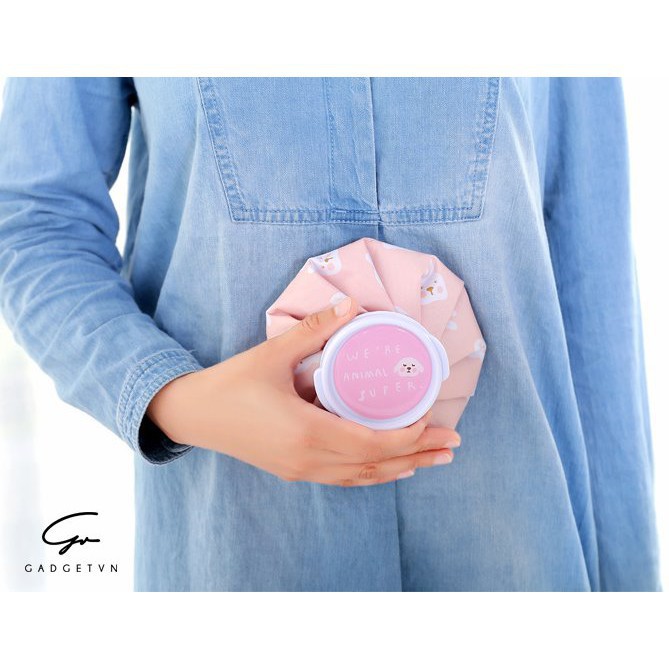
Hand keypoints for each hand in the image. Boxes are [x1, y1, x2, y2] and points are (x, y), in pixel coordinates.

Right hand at [146, 296, 460, 485]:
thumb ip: (314, 330)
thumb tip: (351, 305)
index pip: (373, 443)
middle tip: (453, 445)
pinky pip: (343, 478)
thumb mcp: (272, 354)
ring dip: (399, 469)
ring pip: (361, 477)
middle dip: (418, 455)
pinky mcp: (293, 471)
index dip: (409, 436)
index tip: (435, 420)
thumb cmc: (231, 384)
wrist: (193, 416)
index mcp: (307, 433)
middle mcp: (309, 459)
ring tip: (431, 461)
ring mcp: (301, 470)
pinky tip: (386, 468)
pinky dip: (372, 474)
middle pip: (375, 465)